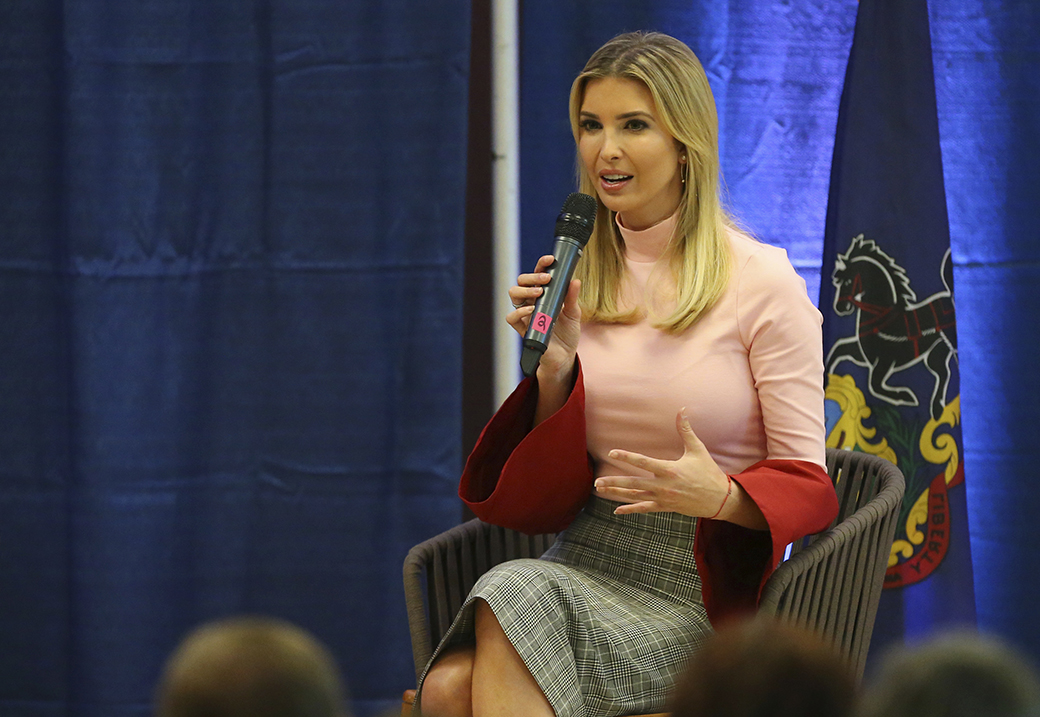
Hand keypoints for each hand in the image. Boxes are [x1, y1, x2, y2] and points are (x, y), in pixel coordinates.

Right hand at [507, 255, 581, 379]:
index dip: (541, 264)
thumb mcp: (574, 313)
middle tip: (546, 279)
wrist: (565, 356)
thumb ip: (572, 297)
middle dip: (532, 276)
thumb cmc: (567, 333)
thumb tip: (575, 280)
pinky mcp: (523, 329)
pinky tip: (532, 310)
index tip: (550, 259)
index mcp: (543, 295)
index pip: (537, 274)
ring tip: (539, 292)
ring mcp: (526, 315)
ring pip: (513, 295)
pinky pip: (512, 317)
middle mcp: (532, 302)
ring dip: (525, 290)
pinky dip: (519, 312)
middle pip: (521, 281)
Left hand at [594, 408, 729, 516]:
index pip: (643, 462)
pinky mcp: (665, 507)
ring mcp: (663, 498)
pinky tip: (617, 511)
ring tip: (600, 491)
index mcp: (669, 470)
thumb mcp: (698, 449)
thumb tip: (682, 410)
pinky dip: (630, 510)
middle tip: (596, 482)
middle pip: (633, 483)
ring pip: (635, 496)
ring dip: (617, 494)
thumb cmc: (709, 472)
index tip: (611, 453)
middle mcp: (663, 485)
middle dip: (613, 482)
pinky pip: (644, 509)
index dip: (626, 457)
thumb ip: (686, 430)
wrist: (720, 499)